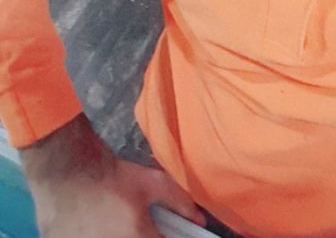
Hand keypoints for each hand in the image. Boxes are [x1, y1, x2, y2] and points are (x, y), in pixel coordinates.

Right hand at [20, 114, 205, 236]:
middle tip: (137, 223)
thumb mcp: (152, 182)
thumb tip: (200, 219)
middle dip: (144, 233)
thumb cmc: (112, 177)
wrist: (69, 171)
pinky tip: (99, 224)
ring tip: (115, 221)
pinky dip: (103, 234)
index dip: (170, 237)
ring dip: (122, 234)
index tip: (162, 230)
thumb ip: (180, 202)